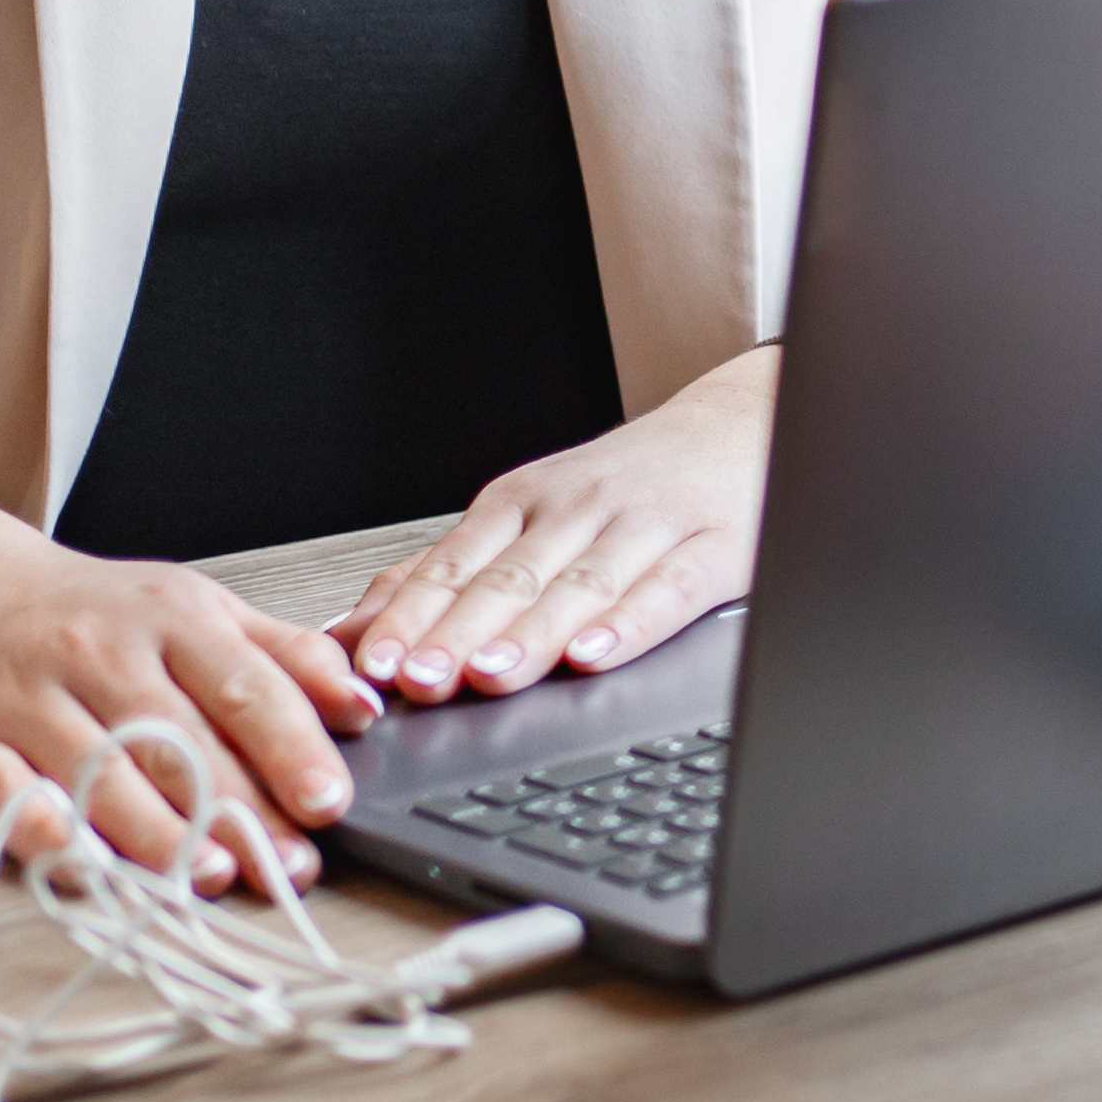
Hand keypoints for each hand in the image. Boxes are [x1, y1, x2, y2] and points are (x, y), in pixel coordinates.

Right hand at [0, 544, 381, 895]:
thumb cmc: (78, 610)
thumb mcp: (189, 608)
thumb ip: (280, 655)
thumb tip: (363, 706)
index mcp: (168, 619)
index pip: (244, 686)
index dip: (292, 746)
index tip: (332, 799)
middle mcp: (99, 656)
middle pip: (181, 741)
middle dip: (243, 810)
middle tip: (290, 864)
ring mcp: (27, 700)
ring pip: (102, 772)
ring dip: (160, 831)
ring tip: (213, 876)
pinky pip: (4, 792)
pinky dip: (41, 828)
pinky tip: (80, 859)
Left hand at [337, 342, 778, 700]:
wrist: (749, 422)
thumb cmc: (634, 486)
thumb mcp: (534, 514)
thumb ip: (449, 572)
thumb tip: (352, 629)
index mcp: (525, 500)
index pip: (454, 564)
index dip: (412, 616)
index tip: (372, 665)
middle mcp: (579, 506)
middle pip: (510, 578)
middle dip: (458, 632)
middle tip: (418, 679)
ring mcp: (648, 523)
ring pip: (581, 584)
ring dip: (530, 632)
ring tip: (490, 673)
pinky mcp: (717, 546)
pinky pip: (669, 589)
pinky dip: (630, 623)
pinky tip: (596, 656)